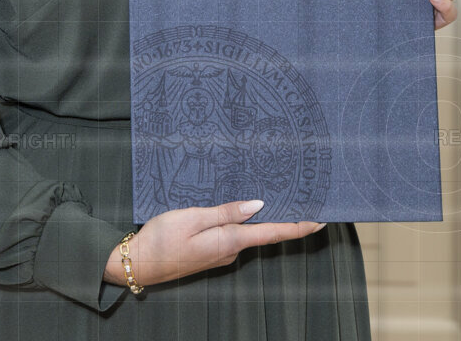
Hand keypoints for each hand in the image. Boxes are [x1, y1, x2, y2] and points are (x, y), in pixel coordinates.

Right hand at [104, 201, 324, 287]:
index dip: (299, 226)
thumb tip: (258, 205)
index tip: (321, 219)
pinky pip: (236, 234)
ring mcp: (221, 253)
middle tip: (304, 198)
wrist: (139, 264)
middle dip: (286, 218)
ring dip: (266, 218)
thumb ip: (225, 212)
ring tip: (280, 196)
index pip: (273, 233)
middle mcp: (231, 250)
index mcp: (230, 241)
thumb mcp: (192, 218)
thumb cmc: (162, 238)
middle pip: (266, 233)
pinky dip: (247, 222)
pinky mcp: (211, 251)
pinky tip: (246, 209)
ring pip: (250, 233)